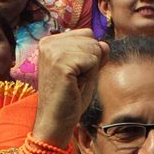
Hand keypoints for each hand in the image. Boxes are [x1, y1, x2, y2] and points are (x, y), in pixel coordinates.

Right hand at [33, 29, 108, 145]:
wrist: (56, 121)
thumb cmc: (70, 98)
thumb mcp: (85, 70)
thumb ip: (95, 54)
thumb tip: (105, 44)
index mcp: (50, 41)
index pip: (87, 33)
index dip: (90, 55)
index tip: (76, 73)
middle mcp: (48, 42)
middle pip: (91, 38)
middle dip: (91, 61)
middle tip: (75, 80)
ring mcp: (52, 51)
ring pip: (94, 48)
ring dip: (90, 69)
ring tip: (75, 82)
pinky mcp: (60, 62)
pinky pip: (92, 60)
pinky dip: (90, 75)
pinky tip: (75, 85)